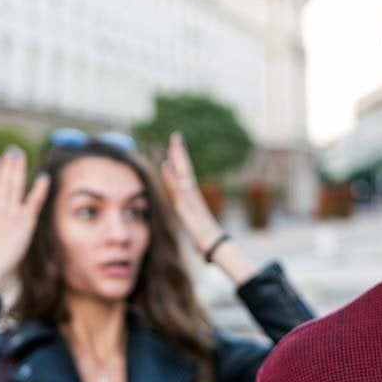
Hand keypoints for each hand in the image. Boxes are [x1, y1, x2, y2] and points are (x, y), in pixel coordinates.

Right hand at [0, 147, 49, 292]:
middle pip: (3, 183)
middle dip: (7, 165)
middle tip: (11, 150)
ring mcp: (11, 215)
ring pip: (15, 187)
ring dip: (18, 169)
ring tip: (19, 153)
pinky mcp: (24, 222)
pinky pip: (34, 202)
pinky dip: (39, 189)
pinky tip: (44, 176)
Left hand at [160, 132, 223, 253]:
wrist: (215, 246)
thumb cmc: (208, 240)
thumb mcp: (198, 229)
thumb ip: (196, 225)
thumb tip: (194, 228)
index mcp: (194, 199)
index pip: (186, 176)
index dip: (181, 162)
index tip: (176, 148)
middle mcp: (192, 196)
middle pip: (185, 170)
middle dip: (180, 153)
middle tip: (176, 136)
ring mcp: (190, 200)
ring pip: (183, 175)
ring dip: (177, 158)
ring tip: (173, 143)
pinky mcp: (187, 206)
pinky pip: (177, 187)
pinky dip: (171, 176)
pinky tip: (166, 164)